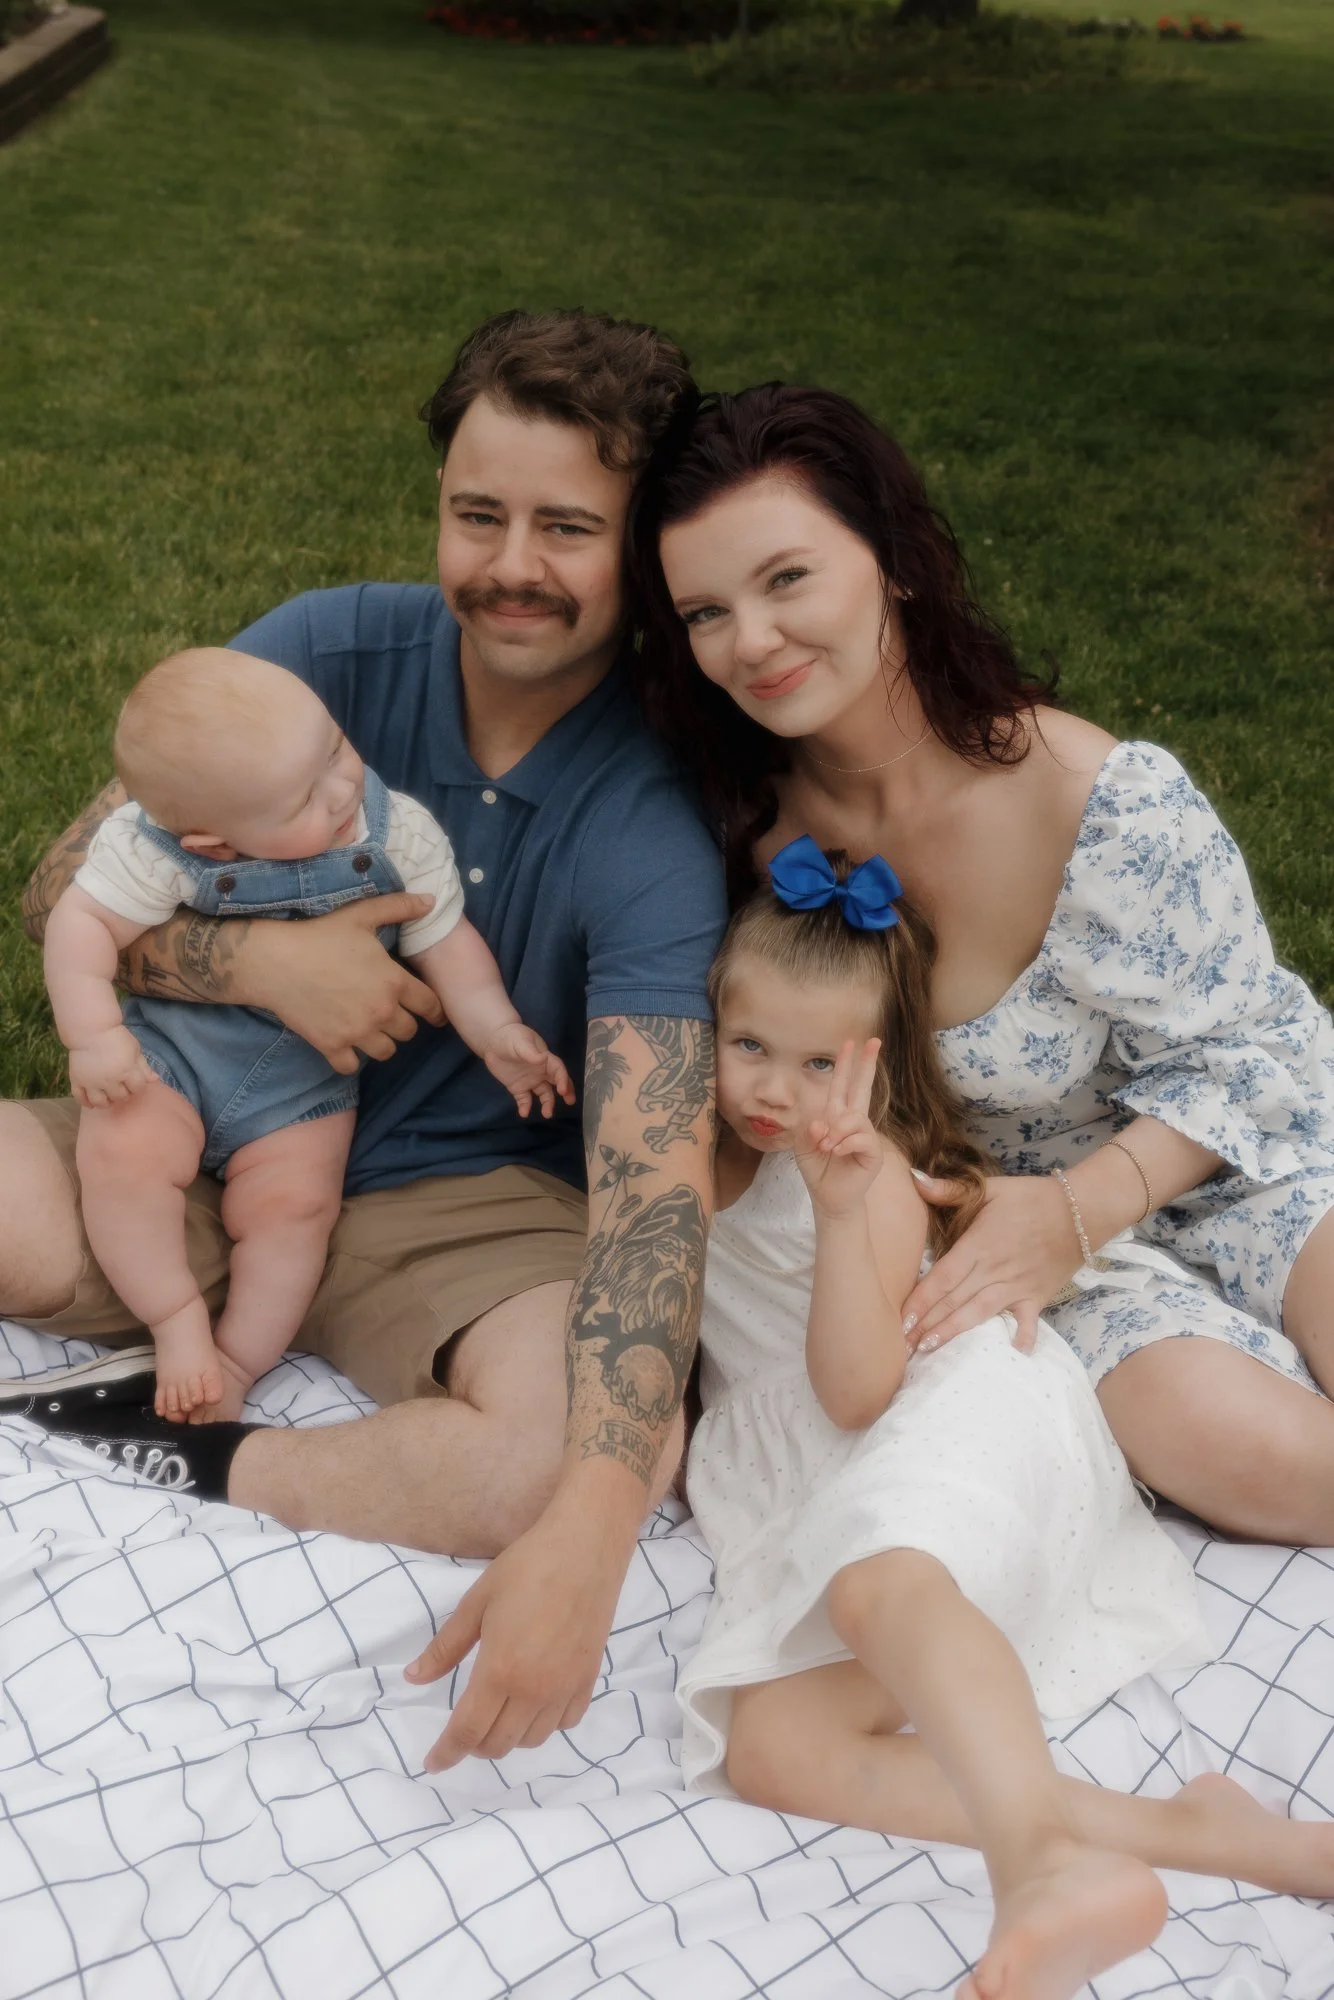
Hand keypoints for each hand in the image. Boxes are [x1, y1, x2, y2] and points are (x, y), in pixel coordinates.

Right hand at [69, 1026, 153, 1107]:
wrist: (91, 1030)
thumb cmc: (116, 1037)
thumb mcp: (135, 1050)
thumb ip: (144, 1066)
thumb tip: (155, 1080)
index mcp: (127, 1071)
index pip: (138, 1088)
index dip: (138, 1086)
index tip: (135, 1082)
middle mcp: (110, 1080)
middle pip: (120, 1097)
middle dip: (124, 1094)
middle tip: (121, 1088)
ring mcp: (92, 1082)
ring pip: (100, 1102)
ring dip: (106, 1103)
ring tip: (108, 1097)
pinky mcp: (77, 1080)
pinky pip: (80, 1098)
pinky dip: (86, 1103)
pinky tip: (91, 1103)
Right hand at [248, 893, 446, 1073]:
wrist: (275, 961)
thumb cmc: (320, 935)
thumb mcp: (362, 915)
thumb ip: (399, 907)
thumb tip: (430, 900)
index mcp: (394, 982)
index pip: (430, 1006)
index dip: (434, 1010)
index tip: (432, 1014)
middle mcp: (381, 1012)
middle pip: (409, 1032)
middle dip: (403, 1023)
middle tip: (390, 1014)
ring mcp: (356, 1032)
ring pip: (385, 1052)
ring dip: (381, 1042)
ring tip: (370, 1030)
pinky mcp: (331, 1046)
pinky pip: (351, 1066)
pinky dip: (351, 1060)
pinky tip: (346, 1045)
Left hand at [405, 1504, 626, 1770]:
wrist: (585, 1547)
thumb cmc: (526, 1568)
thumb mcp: (476, 1603)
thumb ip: (445, 1647)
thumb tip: (413, 1678)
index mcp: (500, 1671)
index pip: (468, 1731)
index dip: (447, 1753)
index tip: (432, 1763)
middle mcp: (534, 1690)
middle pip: (499, 1744)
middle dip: (474, 1745)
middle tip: (463, 1726)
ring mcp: (565, 1688)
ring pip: (532, 1740)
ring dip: (509, 1736)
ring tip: (498, 1712)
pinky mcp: (588, 1679)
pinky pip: (565, 1723)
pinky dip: (544, 1724)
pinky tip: (535, 1702)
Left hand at [483, 1023, 575, 1119]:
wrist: (492, 1040)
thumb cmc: (511, 1037)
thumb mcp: (521, 1041)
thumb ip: (531, 1052)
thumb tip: (543, 1059)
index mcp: (545, 1059)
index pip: (558, 1070)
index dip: (562, 1079)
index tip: (562, 1090)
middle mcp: (541, 1071)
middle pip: (556, 1082)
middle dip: (565, 1091)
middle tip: (570, 1101)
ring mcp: (530, 1080)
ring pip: (543, 1094)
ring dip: (547, 1103)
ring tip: (547, 1114)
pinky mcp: (518, 1087)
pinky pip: (524, 1099)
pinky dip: (525, 1107)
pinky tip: (524, 1113)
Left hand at [794, 1038, 884, 1218]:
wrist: (829, 1198)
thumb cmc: (817, 1169)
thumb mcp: (803, 1147)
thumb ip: (809, 1130)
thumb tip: (823, 1122)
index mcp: (836, 1116)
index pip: (842, 1085)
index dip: (846, 1065)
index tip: (850, 1042)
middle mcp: (853, 1121)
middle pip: (862, 1087)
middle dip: (867, 1064)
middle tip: (874, 1041)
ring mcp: (865, 1135)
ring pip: (855, 1118)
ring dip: (837, 1131)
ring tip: (826, 1147)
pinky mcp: (872, 1152)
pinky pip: (861, 1138)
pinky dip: (844, 1144)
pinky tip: (836, 1152)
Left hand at [900, 1172, 1079, 1354]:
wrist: (1081, 1208)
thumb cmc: (1030, 1198)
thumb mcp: (989, 1188)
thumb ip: (949, 1189)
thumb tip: (913, 1178)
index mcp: (978, 1245)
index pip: (943, 1277)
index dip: (921, 1299)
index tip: (901, 1318)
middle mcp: (994, 1269)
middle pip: (955, 1300)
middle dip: (927, 1323)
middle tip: (904, 1345)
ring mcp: (1017, 1286)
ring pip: (980, 1312)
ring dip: (955, 1332)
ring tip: (930, 1350)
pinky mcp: (1038, 1296)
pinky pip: (1027, 1321)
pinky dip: (1023, 1336)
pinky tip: (1013, 1353)